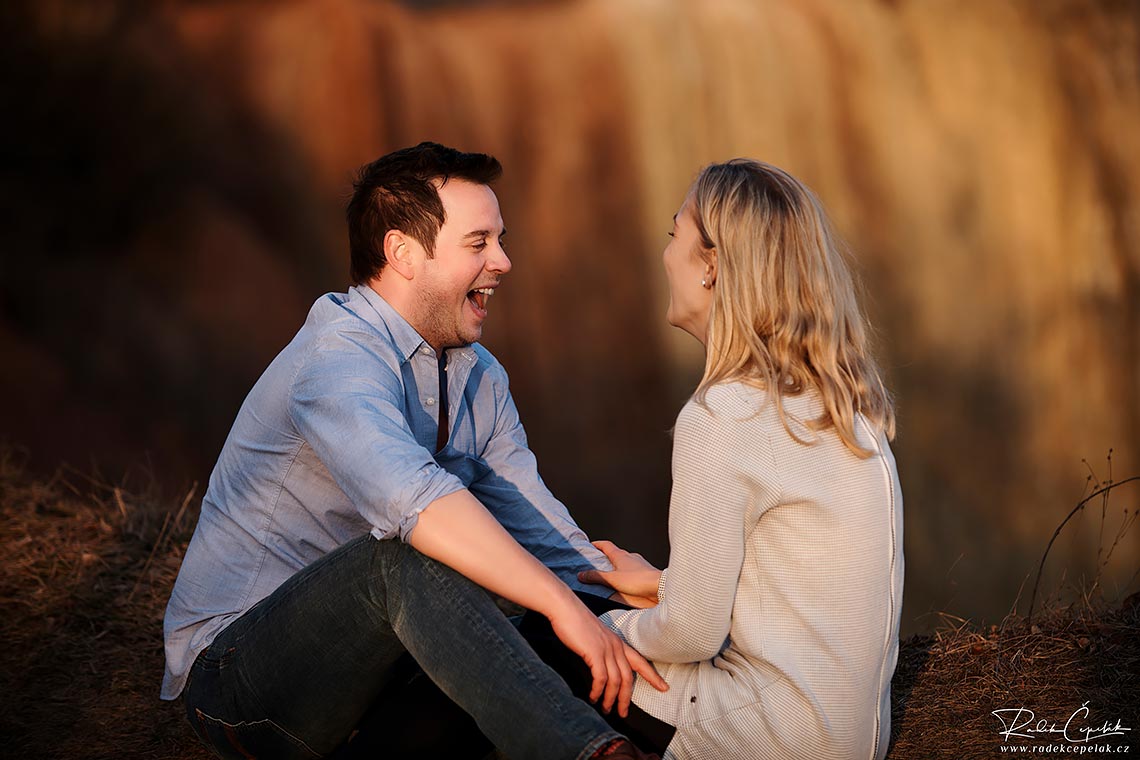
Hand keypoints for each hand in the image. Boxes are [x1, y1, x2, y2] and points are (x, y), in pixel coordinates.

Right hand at [547, 595, 667, 716]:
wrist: (564, 607)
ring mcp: (606, 649)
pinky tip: (593, 697)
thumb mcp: (595, 636)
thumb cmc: (575, 621)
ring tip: (606, 709)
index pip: (640, 662)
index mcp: (618, 642)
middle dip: (626, 698)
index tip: (664, 688)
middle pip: (629, 678)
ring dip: (611, 698)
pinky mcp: (594, 653)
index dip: (653, 676)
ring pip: (616, 681)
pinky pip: (600, 678)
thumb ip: (601, 649)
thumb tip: (600, 665)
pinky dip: (598, 691)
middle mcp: (616, 646)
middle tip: (623, 713)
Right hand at [578, 540, 662, 604]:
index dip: (597, 544)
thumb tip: (582, 574)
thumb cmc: (639, 580)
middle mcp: (630, 558)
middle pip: (615, 554)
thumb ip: (596, 577)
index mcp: (620, 555)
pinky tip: (623, 586)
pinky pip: (632, 574)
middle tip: (596, 564)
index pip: (606, 545)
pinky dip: (625, 577)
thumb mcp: (612, 579)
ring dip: (616, 569)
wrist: (660, 588)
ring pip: (624, 564)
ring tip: (607, 578)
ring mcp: (639, 566)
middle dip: (606, 558)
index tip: (590, 545)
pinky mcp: (645, 575)